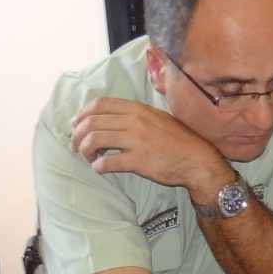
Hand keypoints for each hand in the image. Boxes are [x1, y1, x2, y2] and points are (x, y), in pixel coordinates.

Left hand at [69, 96, 229, 199]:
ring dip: (85, 150)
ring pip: (95, 140)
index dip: (82, 114)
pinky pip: (107, 162)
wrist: (197, 159)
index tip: (76, 124)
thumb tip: (109, 119)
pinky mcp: (137, 161)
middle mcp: (133, 121)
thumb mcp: (156, 117)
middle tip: (75, 146)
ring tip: (88, 158)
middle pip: (92, 122)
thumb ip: (133, 115)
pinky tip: (100, 169)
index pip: (99, 104)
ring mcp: (135, 141)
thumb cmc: (177, 139)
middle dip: (77, 135)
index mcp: (136, 109)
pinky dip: (98, 167)